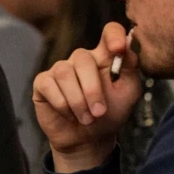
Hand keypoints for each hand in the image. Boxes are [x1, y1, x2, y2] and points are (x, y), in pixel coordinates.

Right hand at [32, 22, 142, 172]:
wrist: (88, 140)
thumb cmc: (110, 115)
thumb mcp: (128, 93)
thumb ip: (130, 69)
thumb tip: (127, 46)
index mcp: (105, 57)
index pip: (109, 32)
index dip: (113, 35)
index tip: (118, 49)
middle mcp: (81, 60)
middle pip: (83, 58)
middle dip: (92, 89)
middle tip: (99, 112)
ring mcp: (60, 70)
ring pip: (65, 73)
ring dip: (77, 100)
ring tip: (86, 118)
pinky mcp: (43, 83)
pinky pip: (49, 85)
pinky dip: (61, 103)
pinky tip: (69, 115)